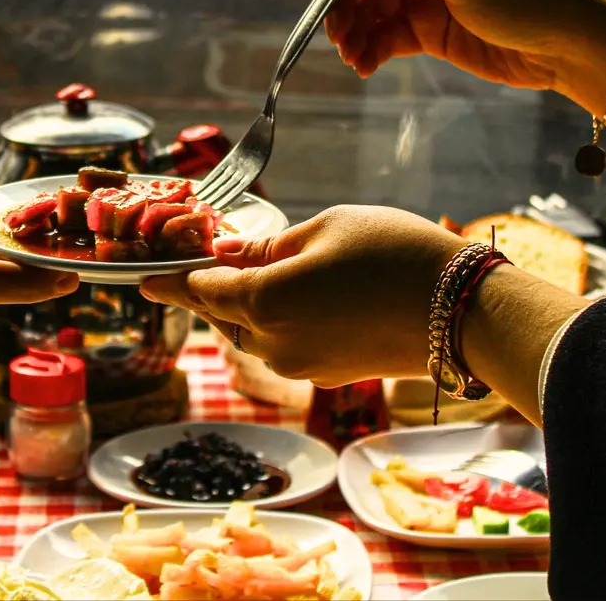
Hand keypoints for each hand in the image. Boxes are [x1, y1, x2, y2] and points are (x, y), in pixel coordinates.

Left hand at [140, 206, 464, 386]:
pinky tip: (299, 297)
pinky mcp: (326, 375)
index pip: (198, 289)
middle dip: (207, 290)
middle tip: (195, 263)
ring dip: (245, 307)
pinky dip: (279, 323)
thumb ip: (266, 249)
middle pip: (221, 314)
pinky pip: (284, 346)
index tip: (140, 276)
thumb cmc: (395, 254)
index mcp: (261, 302)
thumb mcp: (325, 229)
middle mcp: (271, 344)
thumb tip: (225, 255)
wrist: (465, 312)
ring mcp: (299, 366)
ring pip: (251, 334)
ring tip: (254, 273)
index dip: (168, 279)